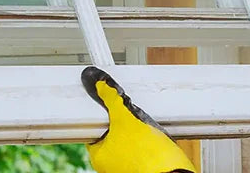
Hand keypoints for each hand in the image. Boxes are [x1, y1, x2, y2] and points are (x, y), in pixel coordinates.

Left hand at [81, 66, 195, 172]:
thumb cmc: (150, 159)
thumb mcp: (126, 119)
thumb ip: (111, 100)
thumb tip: (100, 85)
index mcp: (98, 155)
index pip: (93, 127)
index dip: (101, 112)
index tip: (108, 102)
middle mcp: (110, 163)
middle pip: (113, 131)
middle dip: (124, 119)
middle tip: (131, 113)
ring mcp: (128, 165)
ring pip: (130, 138)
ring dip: (138, 128)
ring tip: (146, 127)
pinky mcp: (145, 166)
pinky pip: (144, 146)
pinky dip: (149, 139)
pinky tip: (156, 137)